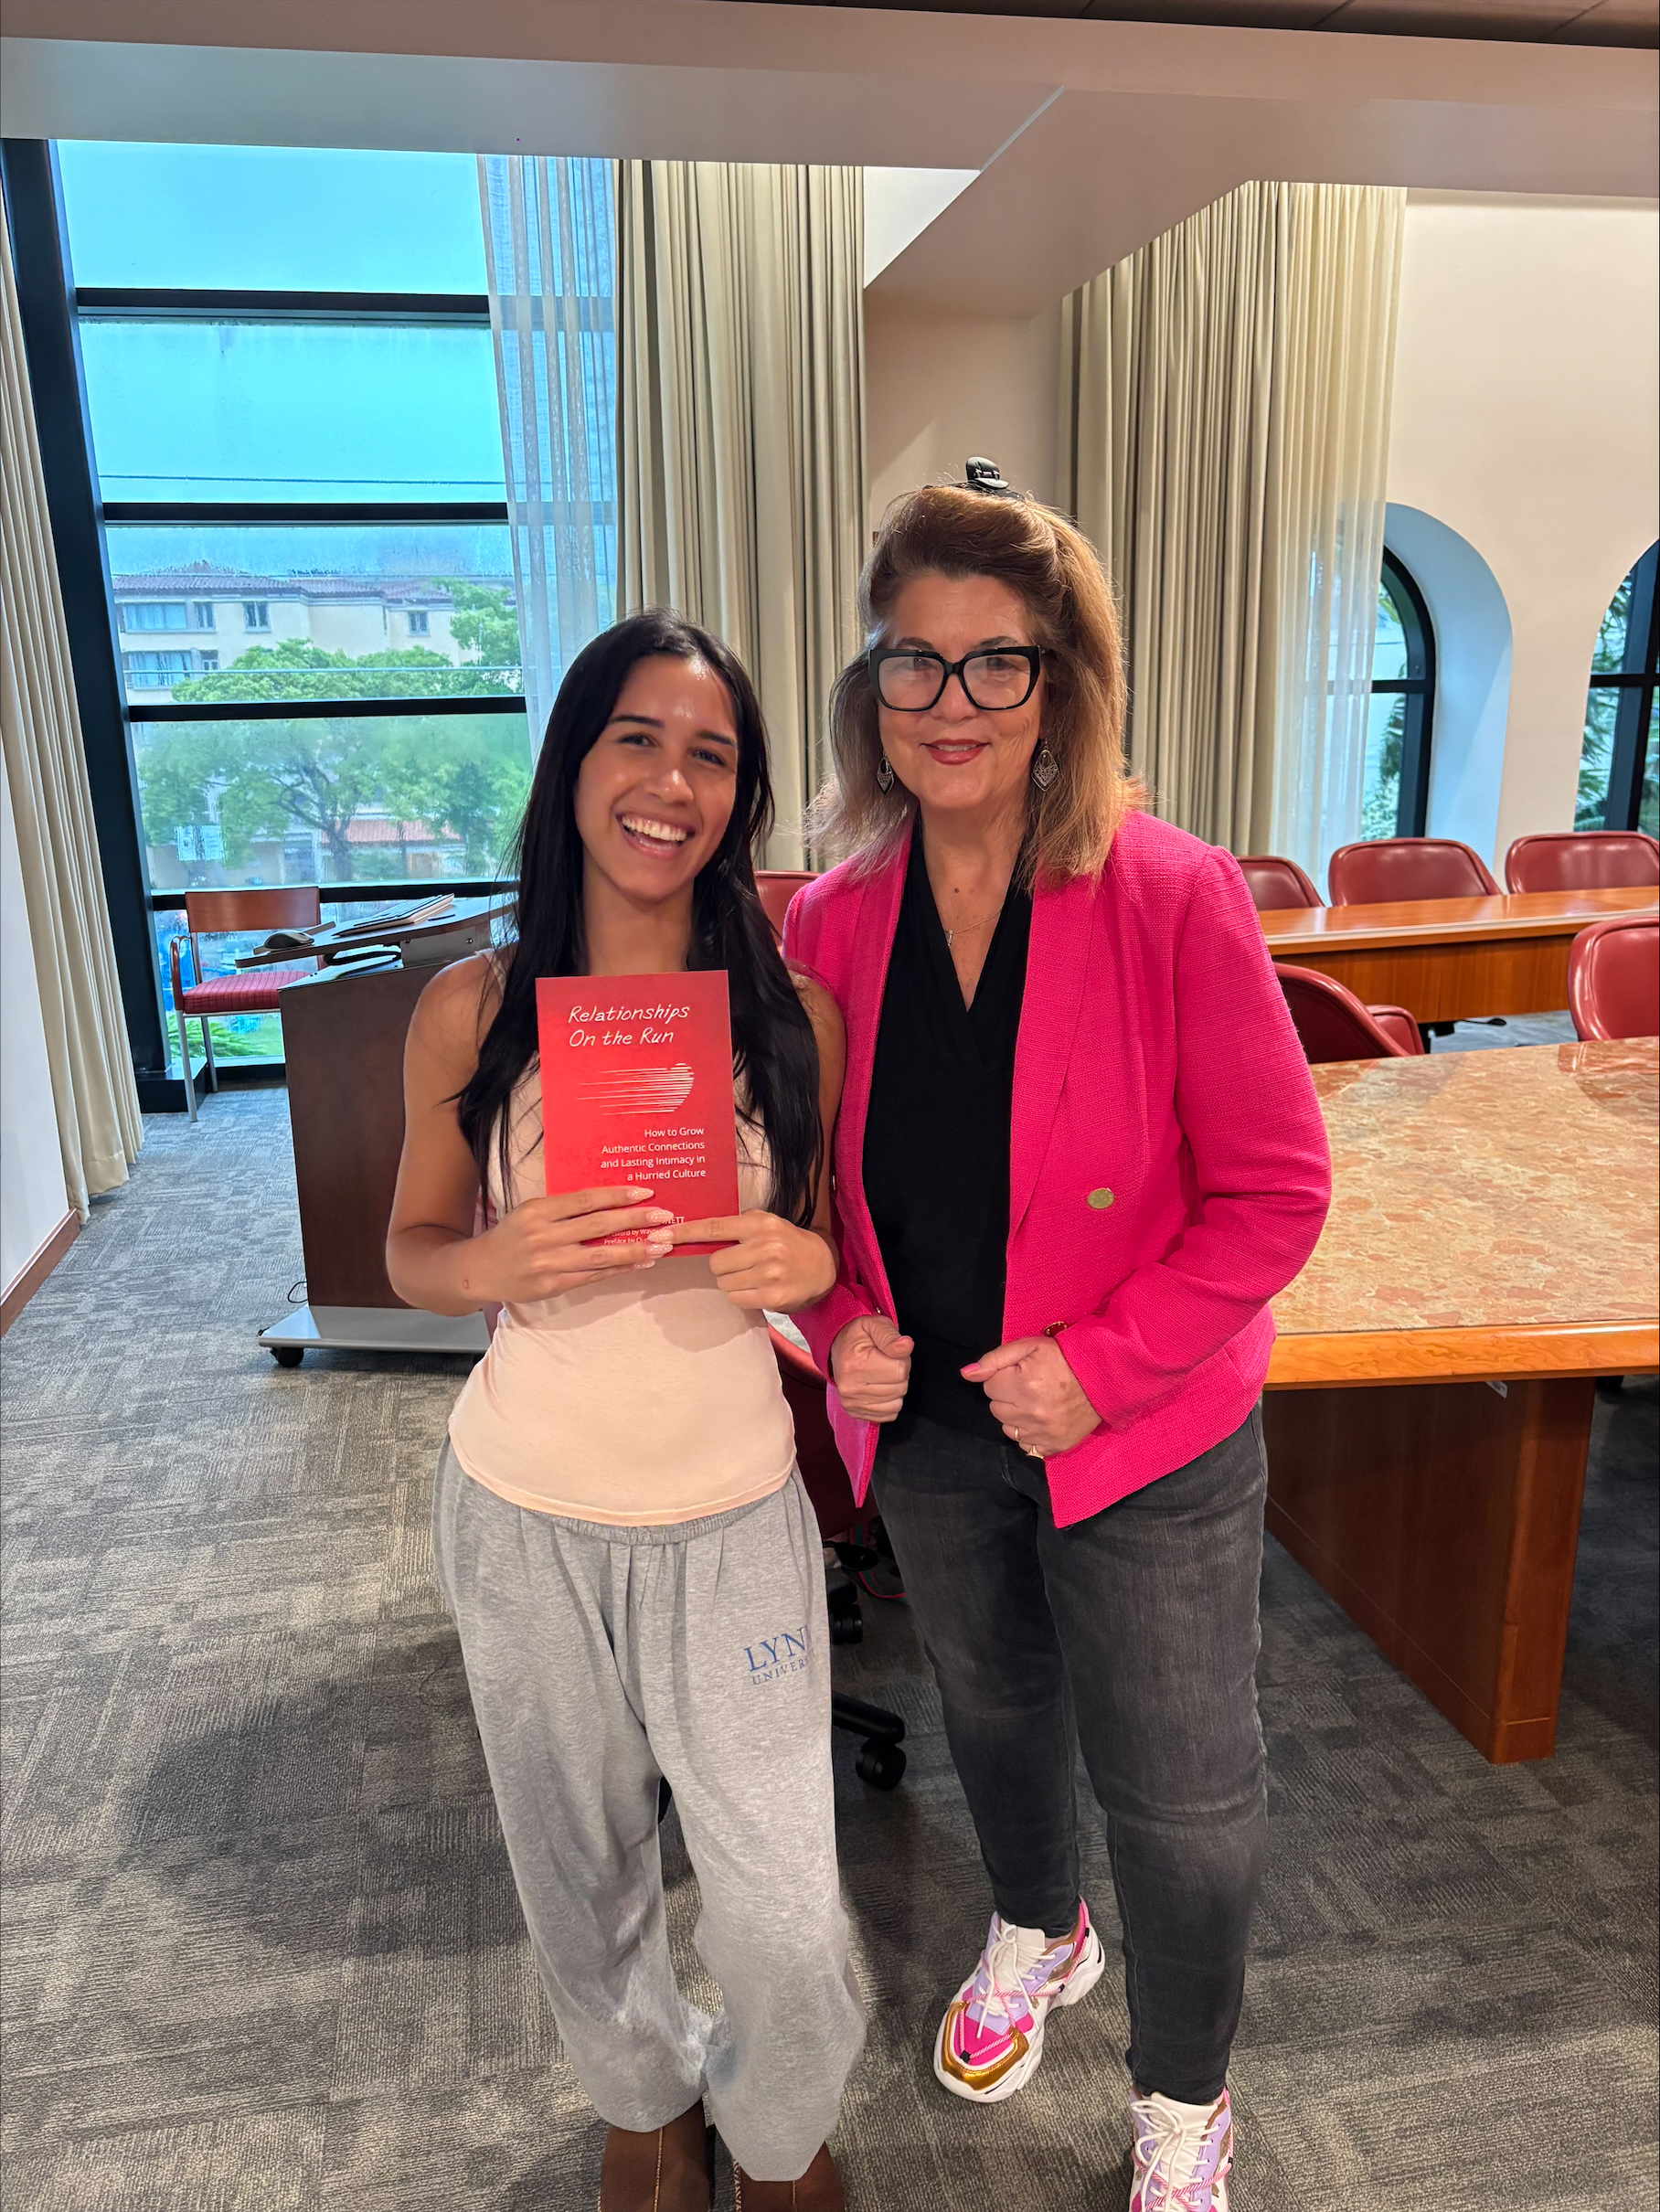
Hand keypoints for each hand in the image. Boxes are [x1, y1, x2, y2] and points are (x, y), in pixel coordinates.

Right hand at [461, 1186, 674, 1303]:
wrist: (481, 1270)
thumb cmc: (512, 1236)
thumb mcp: (530, 1212)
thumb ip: (564, 1208)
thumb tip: (611, 1203)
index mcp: (538, 1211)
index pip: (585, 1200)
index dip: (617, 1196)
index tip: (645, 1192)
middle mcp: (544, 1236)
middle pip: (598, 1226)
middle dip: (635, 1220)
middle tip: (665, 1217)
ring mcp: (549, 1263)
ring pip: (601, 1256)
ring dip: (635, 1250)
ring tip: (662, 1245)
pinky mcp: (554, 1285)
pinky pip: (593, 1276)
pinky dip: (619, 1269)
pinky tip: (640, 1263)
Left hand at [668, 1212, 836, 1311]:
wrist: (822, 1265)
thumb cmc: (786, 1243)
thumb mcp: (765, 1224)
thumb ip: (736, 1226)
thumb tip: (694, 1232)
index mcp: (759, 1224)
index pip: (714, 1227)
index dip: (686, 1232)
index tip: (663, 1235)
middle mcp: (765, 1246)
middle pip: (715, 1262)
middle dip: (721, 1265)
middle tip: (740, 1263)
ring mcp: (770, 1272)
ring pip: (723, 1282)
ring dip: (731, 1281)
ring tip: (752, 1275)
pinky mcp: (773, 1296)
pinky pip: (736, 1298)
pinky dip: (740, 1295)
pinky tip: (756, 1288)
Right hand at [830, 1314, 913, 1422]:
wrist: (837, 1347)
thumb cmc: (859, 1335)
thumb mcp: (874, 1325)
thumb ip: (891, 1336)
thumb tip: (907, 1345)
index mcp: (857, 1364)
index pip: (900, 1371)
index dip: (902, 1360)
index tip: (890, 1353)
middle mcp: (850, 1387)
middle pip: (900, 1388)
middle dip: (899, 1374)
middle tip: (885, 1362)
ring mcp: (851, 1402)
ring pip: (896, 1403)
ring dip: (895, 1388)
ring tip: (881, 1374)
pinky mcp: (853, 1412)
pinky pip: (888, 1415)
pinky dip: (890, 1402)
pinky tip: (880, 1388)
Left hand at [961, 1334, 1100, 1457]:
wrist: (1103, 1379)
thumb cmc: (1065, 1359)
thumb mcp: (1030, 1346)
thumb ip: (995, 1359)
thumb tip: (966, 1374)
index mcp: (1023, 1384)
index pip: (989, 1387)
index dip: (1003, 1378)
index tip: (1019, 1373)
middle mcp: (1031, 1412)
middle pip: (996, 1409)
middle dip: (1007, 1396)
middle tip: (1028, 1387)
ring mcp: (1043, 1433)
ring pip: (1007, 1429)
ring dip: (1016, 1416)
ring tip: (1035, 1402)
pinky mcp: (1054, 1445)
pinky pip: (1026, 1446)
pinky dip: (1029, 1434)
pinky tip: (1042, 1419)